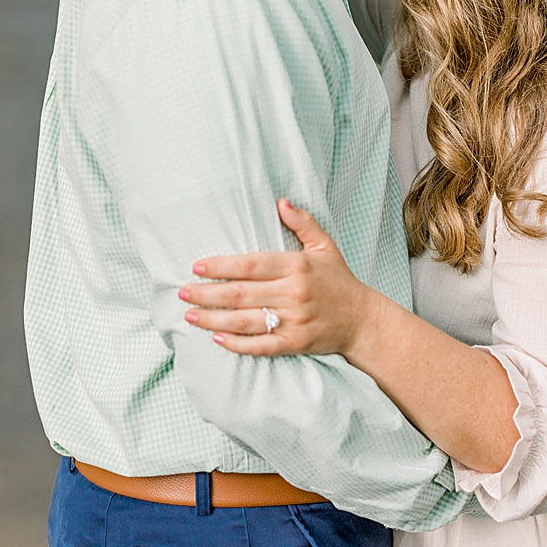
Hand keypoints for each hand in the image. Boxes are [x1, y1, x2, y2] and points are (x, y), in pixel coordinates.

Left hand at [179, 199, 379, 356]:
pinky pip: (260, 345)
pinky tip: (216, 338)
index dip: (220, 266)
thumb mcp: (325, 247)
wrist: (363, 320)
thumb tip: (280, 201)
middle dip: (206, 294)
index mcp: (298, 266)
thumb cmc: (339, 281)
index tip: (196, 266)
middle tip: (183, 292)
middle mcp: (294, 293)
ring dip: (212, 319)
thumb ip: (303, 223)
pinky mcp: (295, 343)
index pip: (250, 265)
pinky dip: (236, 344)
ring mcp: (294, 320)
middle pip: (240, 294)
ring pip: (244, 321)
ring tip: (190, 315)